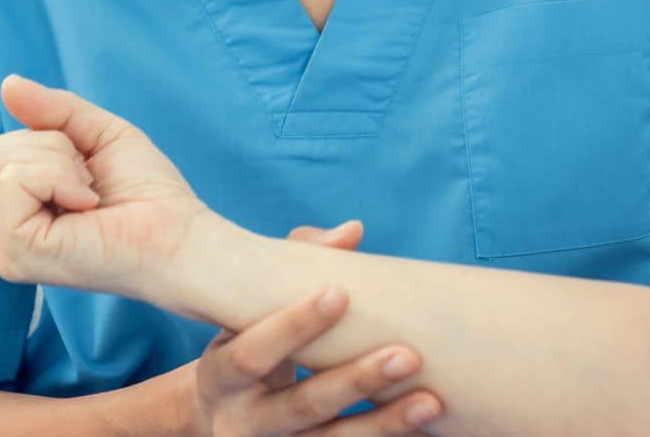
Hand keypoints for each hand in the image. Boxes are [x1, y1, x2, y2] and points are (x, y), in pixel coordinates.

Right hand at [0, 74, 210, 298]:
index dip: (51, 141)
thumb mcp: (99, 135)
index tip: (90, 172)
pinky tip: (88, 206)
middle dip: (53, 149)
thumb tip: (8, 83)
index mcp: (20, 213)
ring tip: (91, 196)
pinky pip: (15, 181)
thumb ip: (54, 110)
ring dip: (60, 163)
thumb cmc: (148, 193)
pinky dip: (58, 178)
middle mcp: (6, 235)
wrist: (180, 235)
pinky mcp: (17, 252)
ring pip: (0, 161)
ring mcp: (7, 249)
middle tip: (92, 184)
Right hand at [185, 222, 443, 435]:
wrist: (219, 420)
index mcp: (223, 374)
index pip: (253, 352)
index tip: (340, 293)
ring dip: (383, 424)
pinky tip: (424, 428)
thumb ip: (295, 265)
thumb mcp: (249, 312)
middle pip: (302, 407)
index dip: (294, 324)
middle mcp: (244, 422)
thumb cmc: (248, 342)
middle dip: (355, 381)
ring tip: (430, 402)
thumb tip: (352, 231)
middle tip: (407, 356)